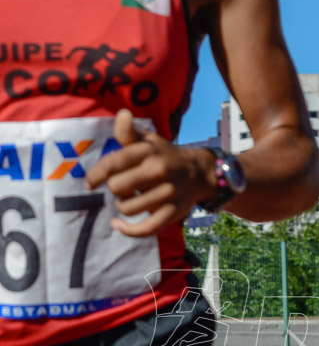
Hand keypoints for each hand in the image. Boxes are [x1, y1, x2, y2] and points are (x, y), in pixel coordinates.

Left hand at [86, 109, 216, 236]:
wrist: (200, 173)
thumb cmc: (165, 156)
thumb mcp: (149, 141)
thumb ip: (129, 132)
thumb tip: (122, 114)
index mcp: (149, 152)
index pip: (112, 164)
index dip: (95, 175)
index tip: (91, 183)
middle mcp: (159, 170)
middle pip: (116, 187)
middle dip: (115, 189)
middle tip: (124, 187)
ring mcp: (168, 193)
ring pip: (127, 208)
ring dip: (124, 206)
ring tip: (131, 200)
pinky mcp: (173, 212)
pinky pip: (145, 228)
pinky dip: (128, 230)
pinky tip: (118, 224)